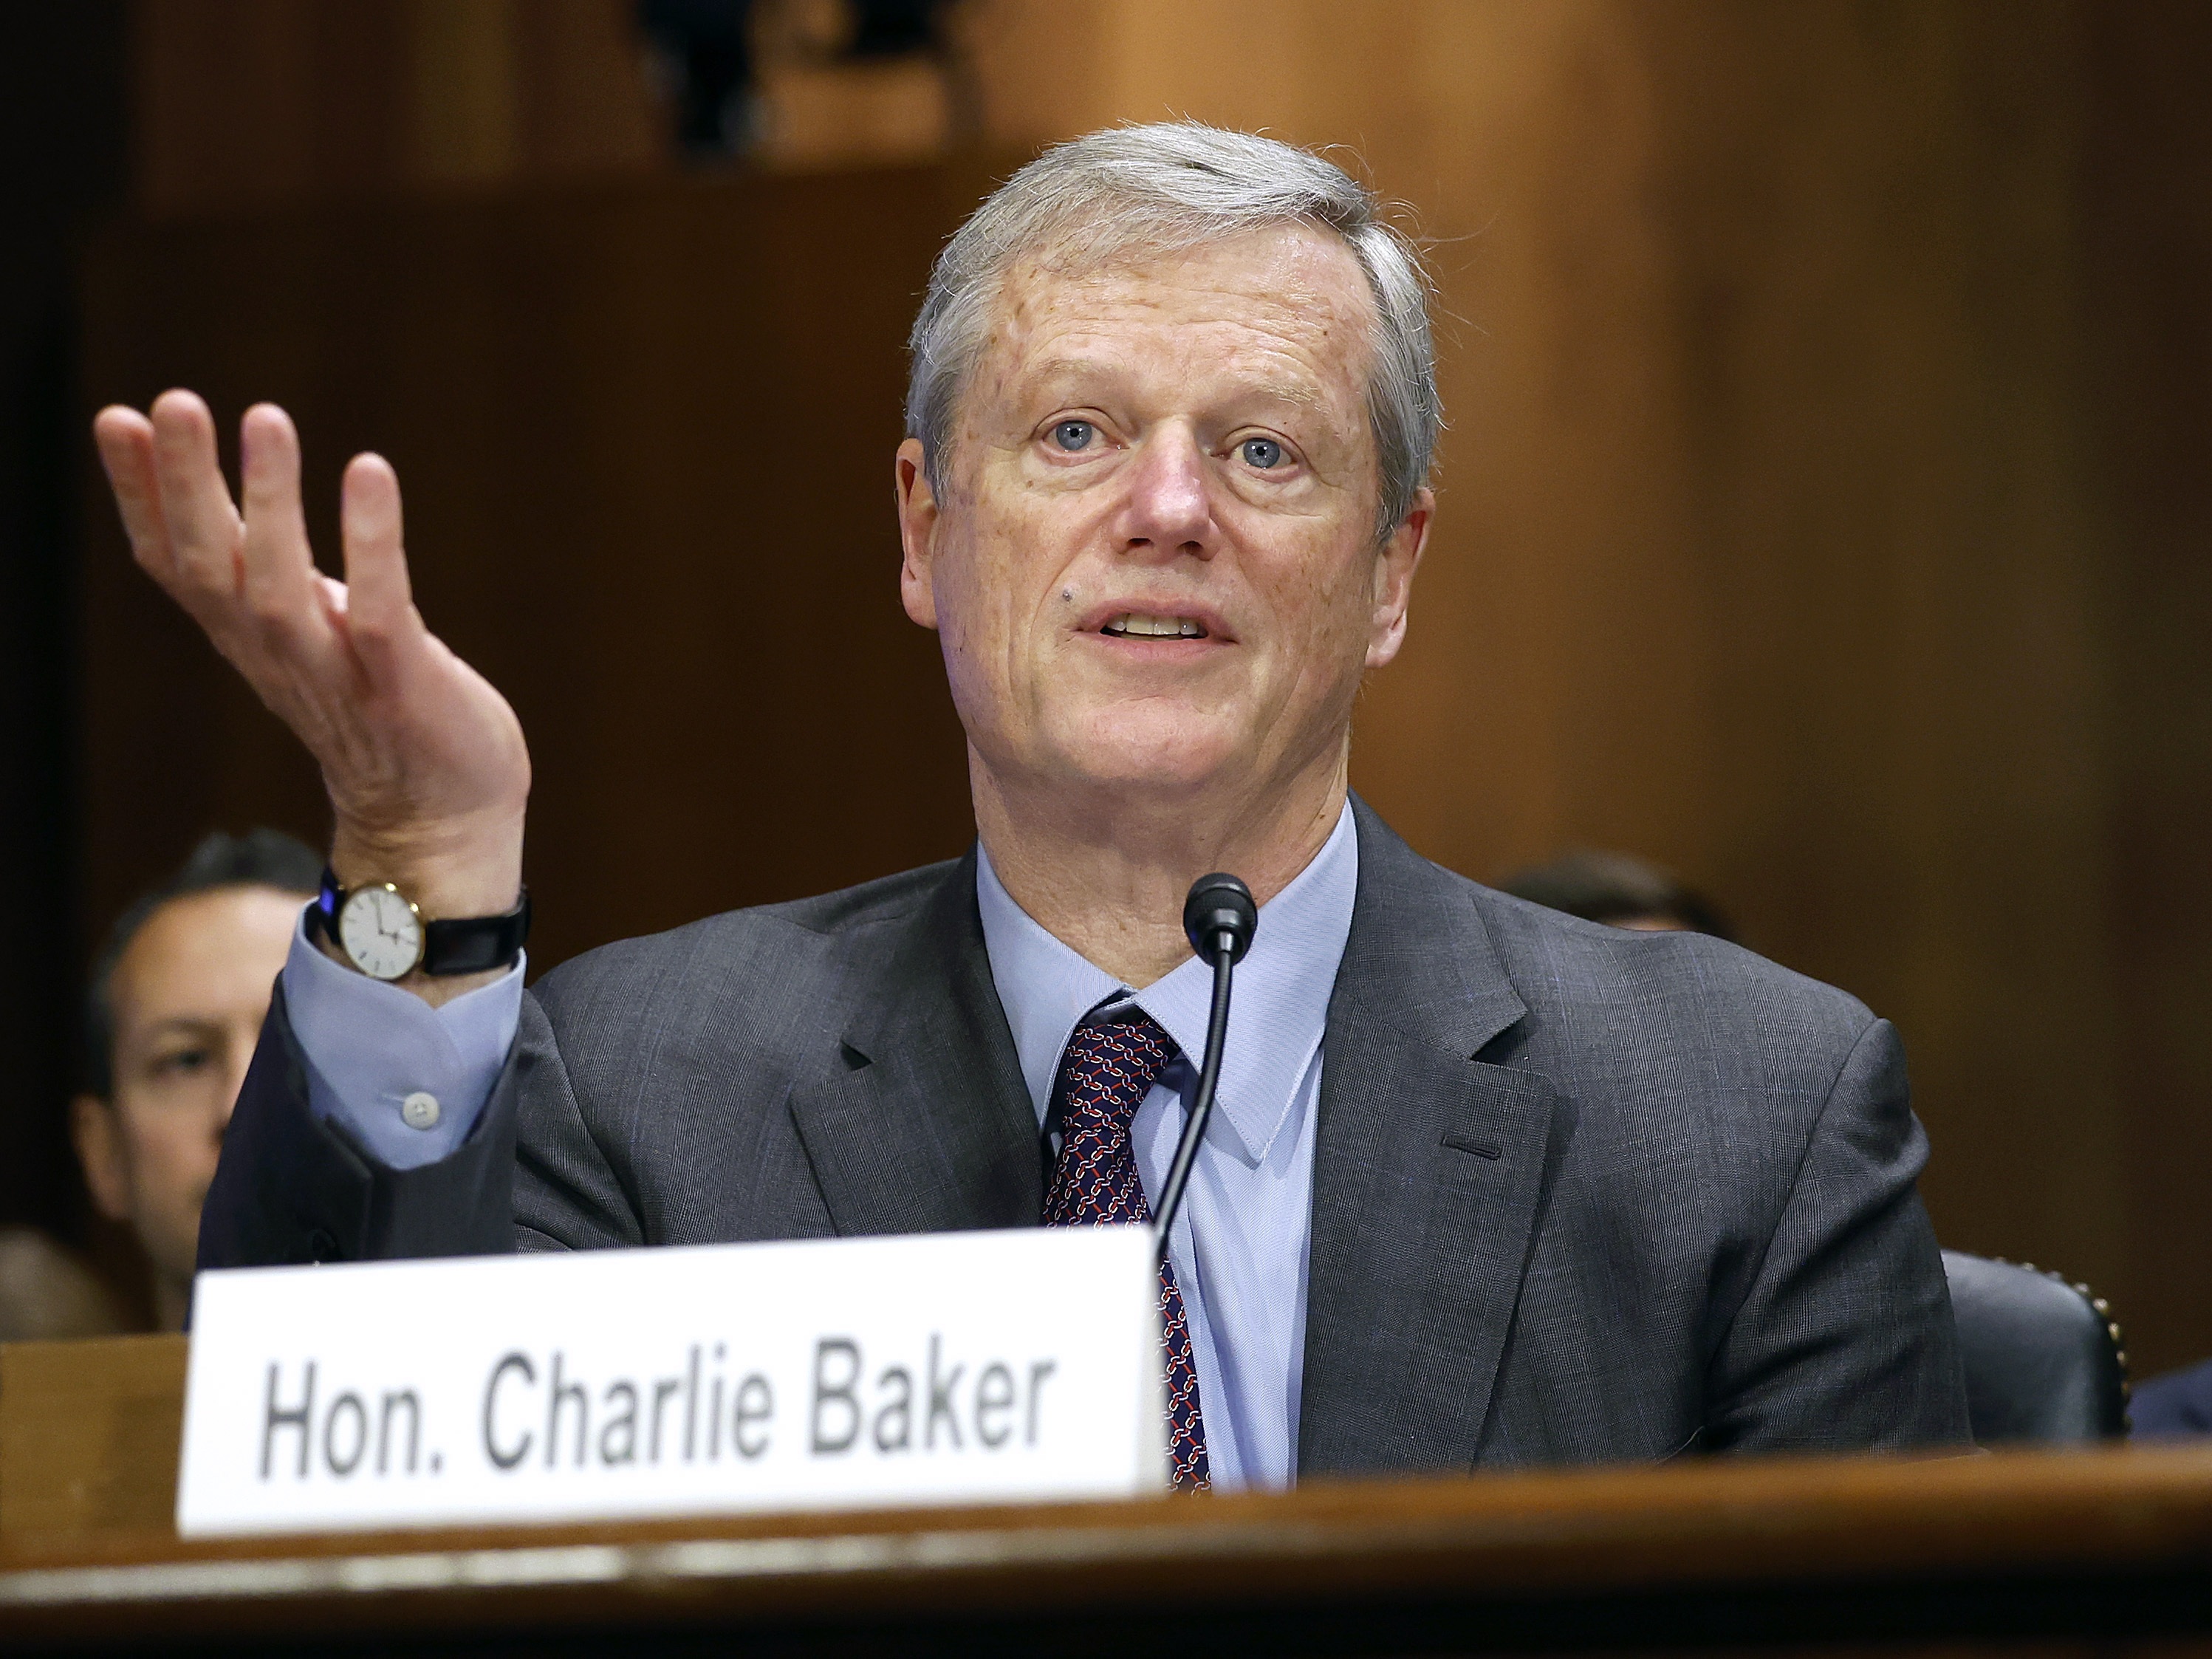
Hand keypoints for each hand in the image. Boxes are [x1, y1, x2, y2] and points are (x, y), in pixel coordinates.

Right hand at [93, 392, 529, 995]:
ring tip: (264, 417)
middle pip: (211, 565)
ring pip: (281, 587)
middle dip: (185, 484)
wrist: (441, 815)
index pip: (173, 562)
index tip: (118, 417)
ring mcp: (338, 675)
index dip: (139, 495)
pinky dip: (373, 543)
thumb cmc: (374, 698)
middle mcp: (277, 653)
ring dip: (270, 502)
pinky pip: (380, 613)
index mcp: (246, 634)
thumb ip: (259, 565)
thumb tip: (208, 487)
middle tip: (175, 402)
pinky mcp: (404, 689)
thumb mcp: (304, 625)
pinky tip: (369, 472)